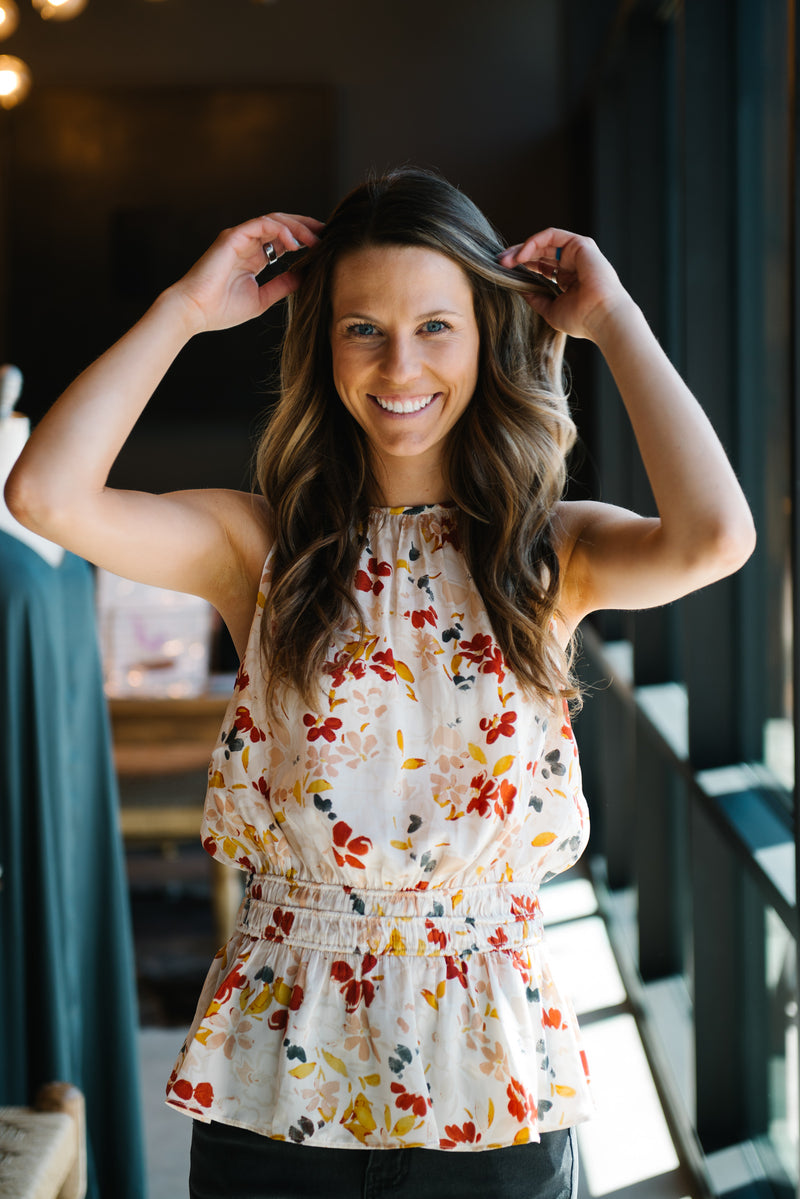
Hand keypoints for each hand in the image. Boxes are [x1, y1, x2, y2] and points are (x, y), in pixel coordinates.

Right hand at [168, 212, 323, 334]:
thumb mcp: (262, 299)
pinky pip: (262, 224)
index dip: (303, 239)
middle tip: (326, 235)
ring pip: (274, 220)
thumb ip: (282, 285)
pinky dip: (281, 230)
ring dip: (297, 227)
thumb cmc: (221, 309)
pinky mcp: (232, 236)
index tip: (323, 246)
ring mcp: (239, 237)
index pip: (282, 239)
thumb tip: (304, 276)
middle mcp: (246, 243)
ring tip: (315, 240)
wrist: (195, 312)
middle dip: (305, 228)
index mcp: (252, 257)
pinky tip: (295, 244)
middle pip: (281, 225)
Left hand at [499, 228, 631, 343]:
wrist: (601, 317)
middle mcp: (574, 264)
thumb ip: (536, 298)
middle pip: (540, 253)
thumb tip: (520, 290)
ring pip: (544, 242)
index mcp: (569, 280)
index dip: (523, 266)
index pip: (542, 266)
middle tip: (499, 263)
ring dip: (522, 249)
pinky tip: (521, 256)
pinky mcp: (581, 244)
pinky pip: (552, 236)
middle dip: (518, 256)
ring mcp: (578, 253)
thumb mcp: (551, 310)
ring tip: (505, 261)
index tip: (504, 272)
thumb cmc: (581, 319)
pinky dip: (534, 242)